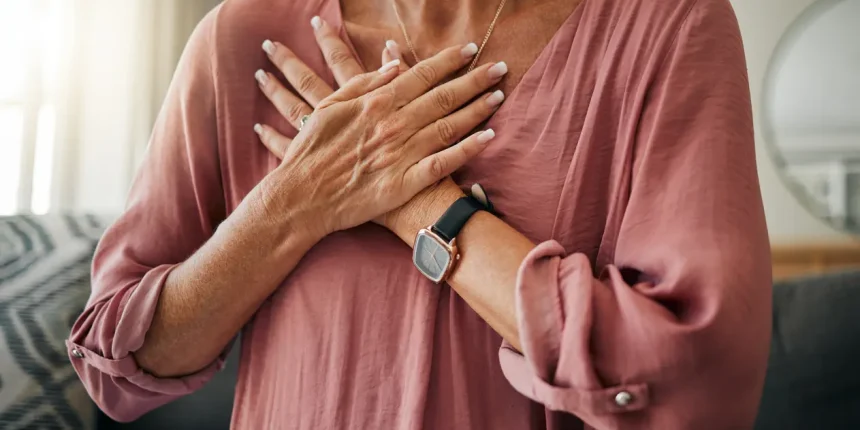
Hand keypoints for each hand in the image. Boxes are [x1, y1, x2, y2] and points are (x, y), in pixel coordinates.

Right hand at [255, 26, 505, 239]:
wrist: (302, 197)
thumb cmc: (312, 151)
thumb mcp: (330, 107)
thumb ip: (364, 83)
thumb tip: (395, 65)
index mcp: (376, 103)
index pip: (421, 75)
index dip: (448, 61)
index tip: (470, 50)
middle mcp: (394, 125)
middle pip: (443, 97)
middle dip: (474, 80)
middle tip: (499, 68)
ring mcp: (401, 154)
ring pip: (448, 126)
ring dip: (477, 110)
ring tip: (499, 96)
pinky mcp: (404, 183)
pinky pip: (442, 164)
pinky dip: (467, 150)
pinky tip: (488, 138)